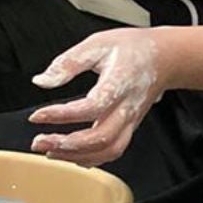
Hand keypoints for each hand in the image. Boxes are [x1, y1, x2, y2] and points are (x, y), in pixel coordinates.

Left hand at [29, 29, 168, 165]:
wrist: (164, 58)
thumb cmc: (132, 49)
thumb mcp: (96, 45)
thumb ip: (68, 64)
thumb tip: (42, 81)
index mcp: (120, 83)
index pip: (92, 107)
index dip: (62, 115)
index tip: (37, 116)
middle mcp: (128, 107)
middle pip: (102, 137)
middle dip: (68, 145)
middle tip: (40, 142)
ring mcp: (131, 120)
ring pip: (110, 150)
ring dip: (78, 156)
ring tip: (52, 152)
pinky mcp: (130, 126)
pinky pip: (114, 150)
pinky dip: (92, 158)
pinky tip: (73, 155)